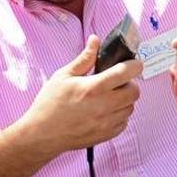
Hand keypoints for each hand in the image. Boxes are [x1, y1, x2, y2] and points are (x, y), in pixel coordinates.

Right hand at [20, 36, 142, 157]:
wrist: (42, 134)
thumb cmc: (50, 104)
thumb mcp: (63, 76)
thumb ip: (84, 58)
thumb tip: (95, 40)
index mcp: (93, 88)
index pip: (126, 72)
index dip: (134, 65)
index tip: (132, 64)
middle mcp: (103, 106)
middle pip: (134, 92)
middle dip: (129, 83)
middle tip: (116, 82)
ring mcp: (106, 123)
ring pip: (130, 107)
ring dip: (124, 100)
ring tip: (108, 97)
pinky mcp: (106, 135)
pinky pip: (124, 122)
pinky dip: (119, 115)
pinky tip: (105, 111)